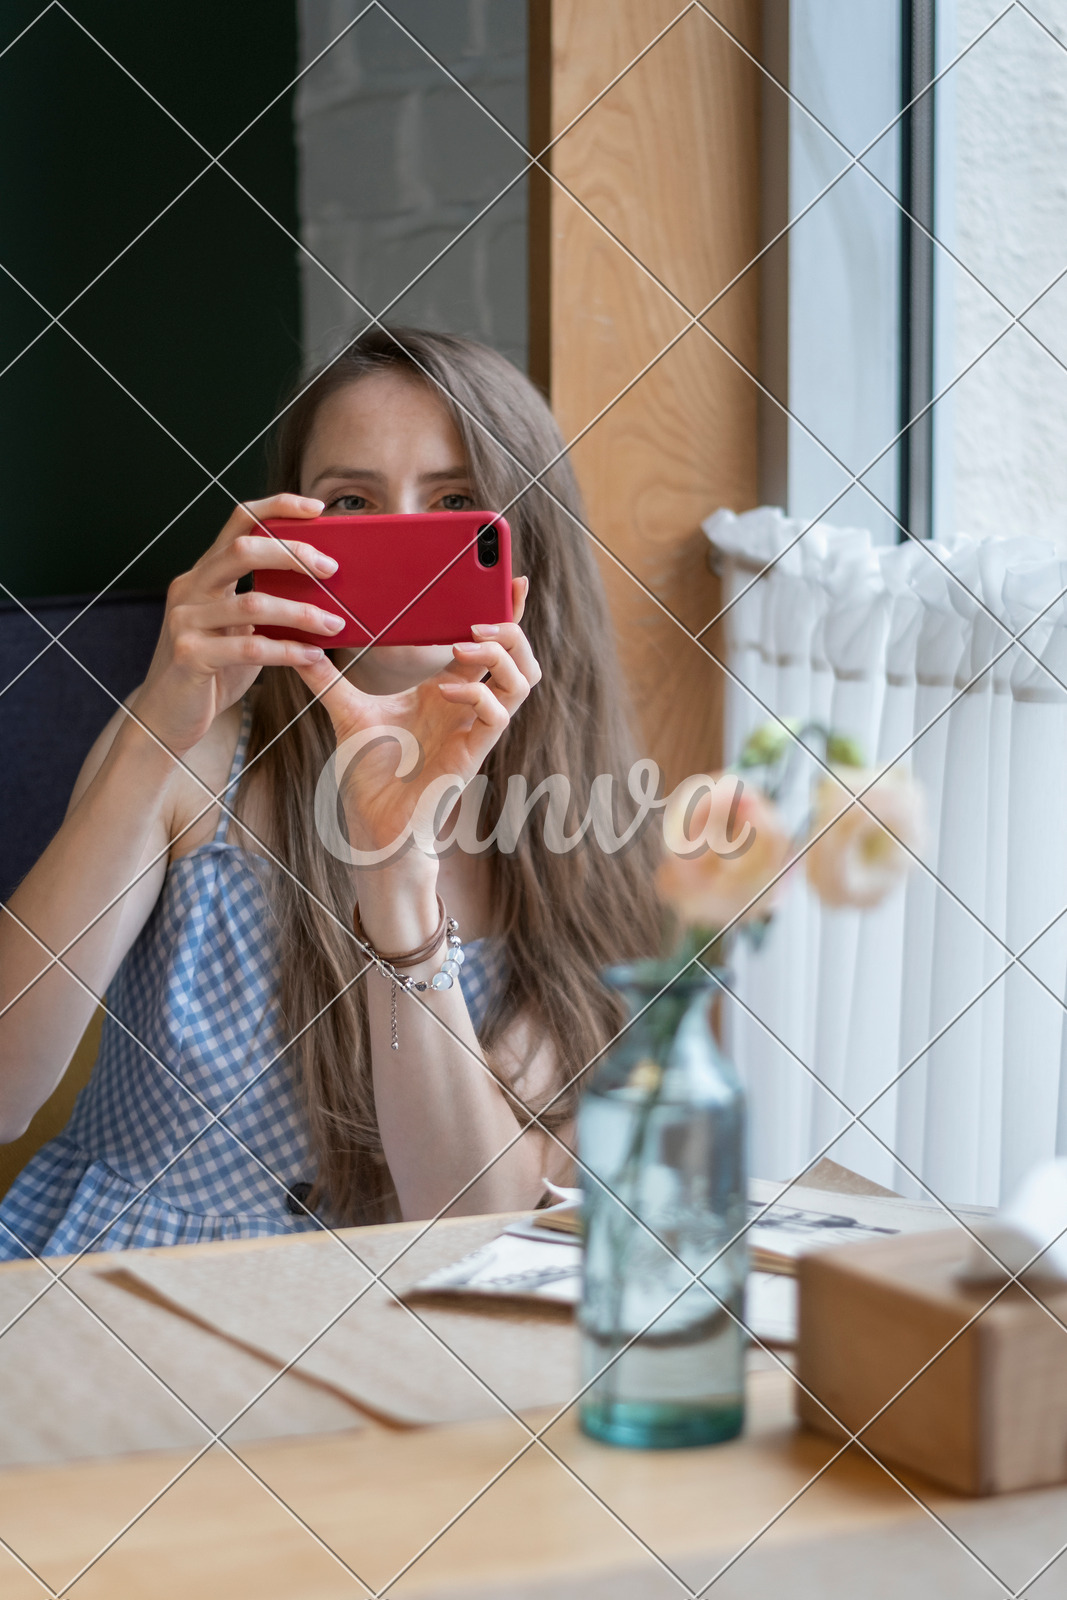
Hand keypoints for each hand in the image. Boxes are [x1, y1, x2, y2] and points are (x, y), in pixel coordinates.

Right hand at [133, 494, 347, 754]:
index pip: (238, 521)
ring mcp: (186, 621)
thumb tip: (323, 592)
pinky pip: (249, 648)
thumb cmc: (211, 673)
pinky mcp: (190, 655)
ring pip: (252, 603)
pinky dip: (288, 651)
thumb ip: (266, 607)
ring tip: (335, 624)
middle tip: (331, 569)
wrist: (165, 718)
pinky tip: (313, 655)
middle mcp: (190, 589)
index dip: (276, 507)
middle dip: (292, 553)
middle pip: (243, 549)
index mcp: (204, 575)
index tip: (316, 509)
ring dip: (301, 612)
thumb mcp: (239, 631)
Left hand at [297, 578, 540, 862]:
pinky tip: (445, 687)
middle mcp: (469, 706)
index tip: (509, 578)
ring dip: (503, 655)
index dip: (507, 611)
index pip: (491, 643)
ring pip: (523, 682)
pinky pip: (496, 715)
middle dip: (513, 626)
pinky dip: (475, 693)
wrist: (372, 821)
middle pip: (521, 658)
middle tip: (486, 609)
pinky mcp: (472, 753)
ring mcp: (474, 729)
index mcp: (449, 689)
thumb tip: (296, 646)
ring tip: (467, 641)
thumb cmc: (370, 772)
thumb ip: (326, 678)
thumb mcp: (346, 710)